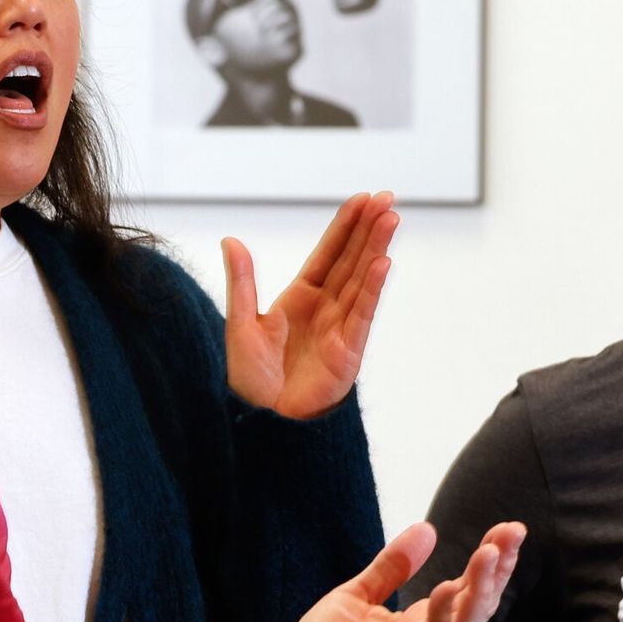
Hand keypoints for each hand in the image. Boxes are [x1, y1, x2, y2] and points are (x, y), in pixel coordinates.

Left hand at [224, 191, 397, 418]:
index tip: (363, 199)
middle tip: (388, 198)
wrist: (262, 422)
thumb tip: (230, 240)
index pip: (328, 254)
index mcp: (300, 299)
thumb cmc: (251, 380)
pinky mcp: (348, 353)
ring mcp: (339, 329)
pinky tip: (384, 263)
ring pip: (361, 281)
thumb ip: (241, 282)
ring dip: (376, 249)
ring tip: (392, 219)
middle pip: (351, 261)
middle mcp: (324, 309)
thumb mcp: (240, 323)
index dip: (345, 227)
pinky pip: (362, 314)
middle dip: (369, 229)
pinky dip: (372, 288)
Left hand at [246, 521, 525, 621]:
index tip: (511, 529)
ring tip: (489, 555)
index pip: (468, 590)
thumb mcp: (358, 593)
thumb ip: (392, 566)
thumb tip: (427, 528)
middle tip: (512, 535)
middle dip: (497, 573)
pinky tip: (444, 590)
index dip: (493, 562)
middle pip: (475, 609)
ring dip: (478, 594)